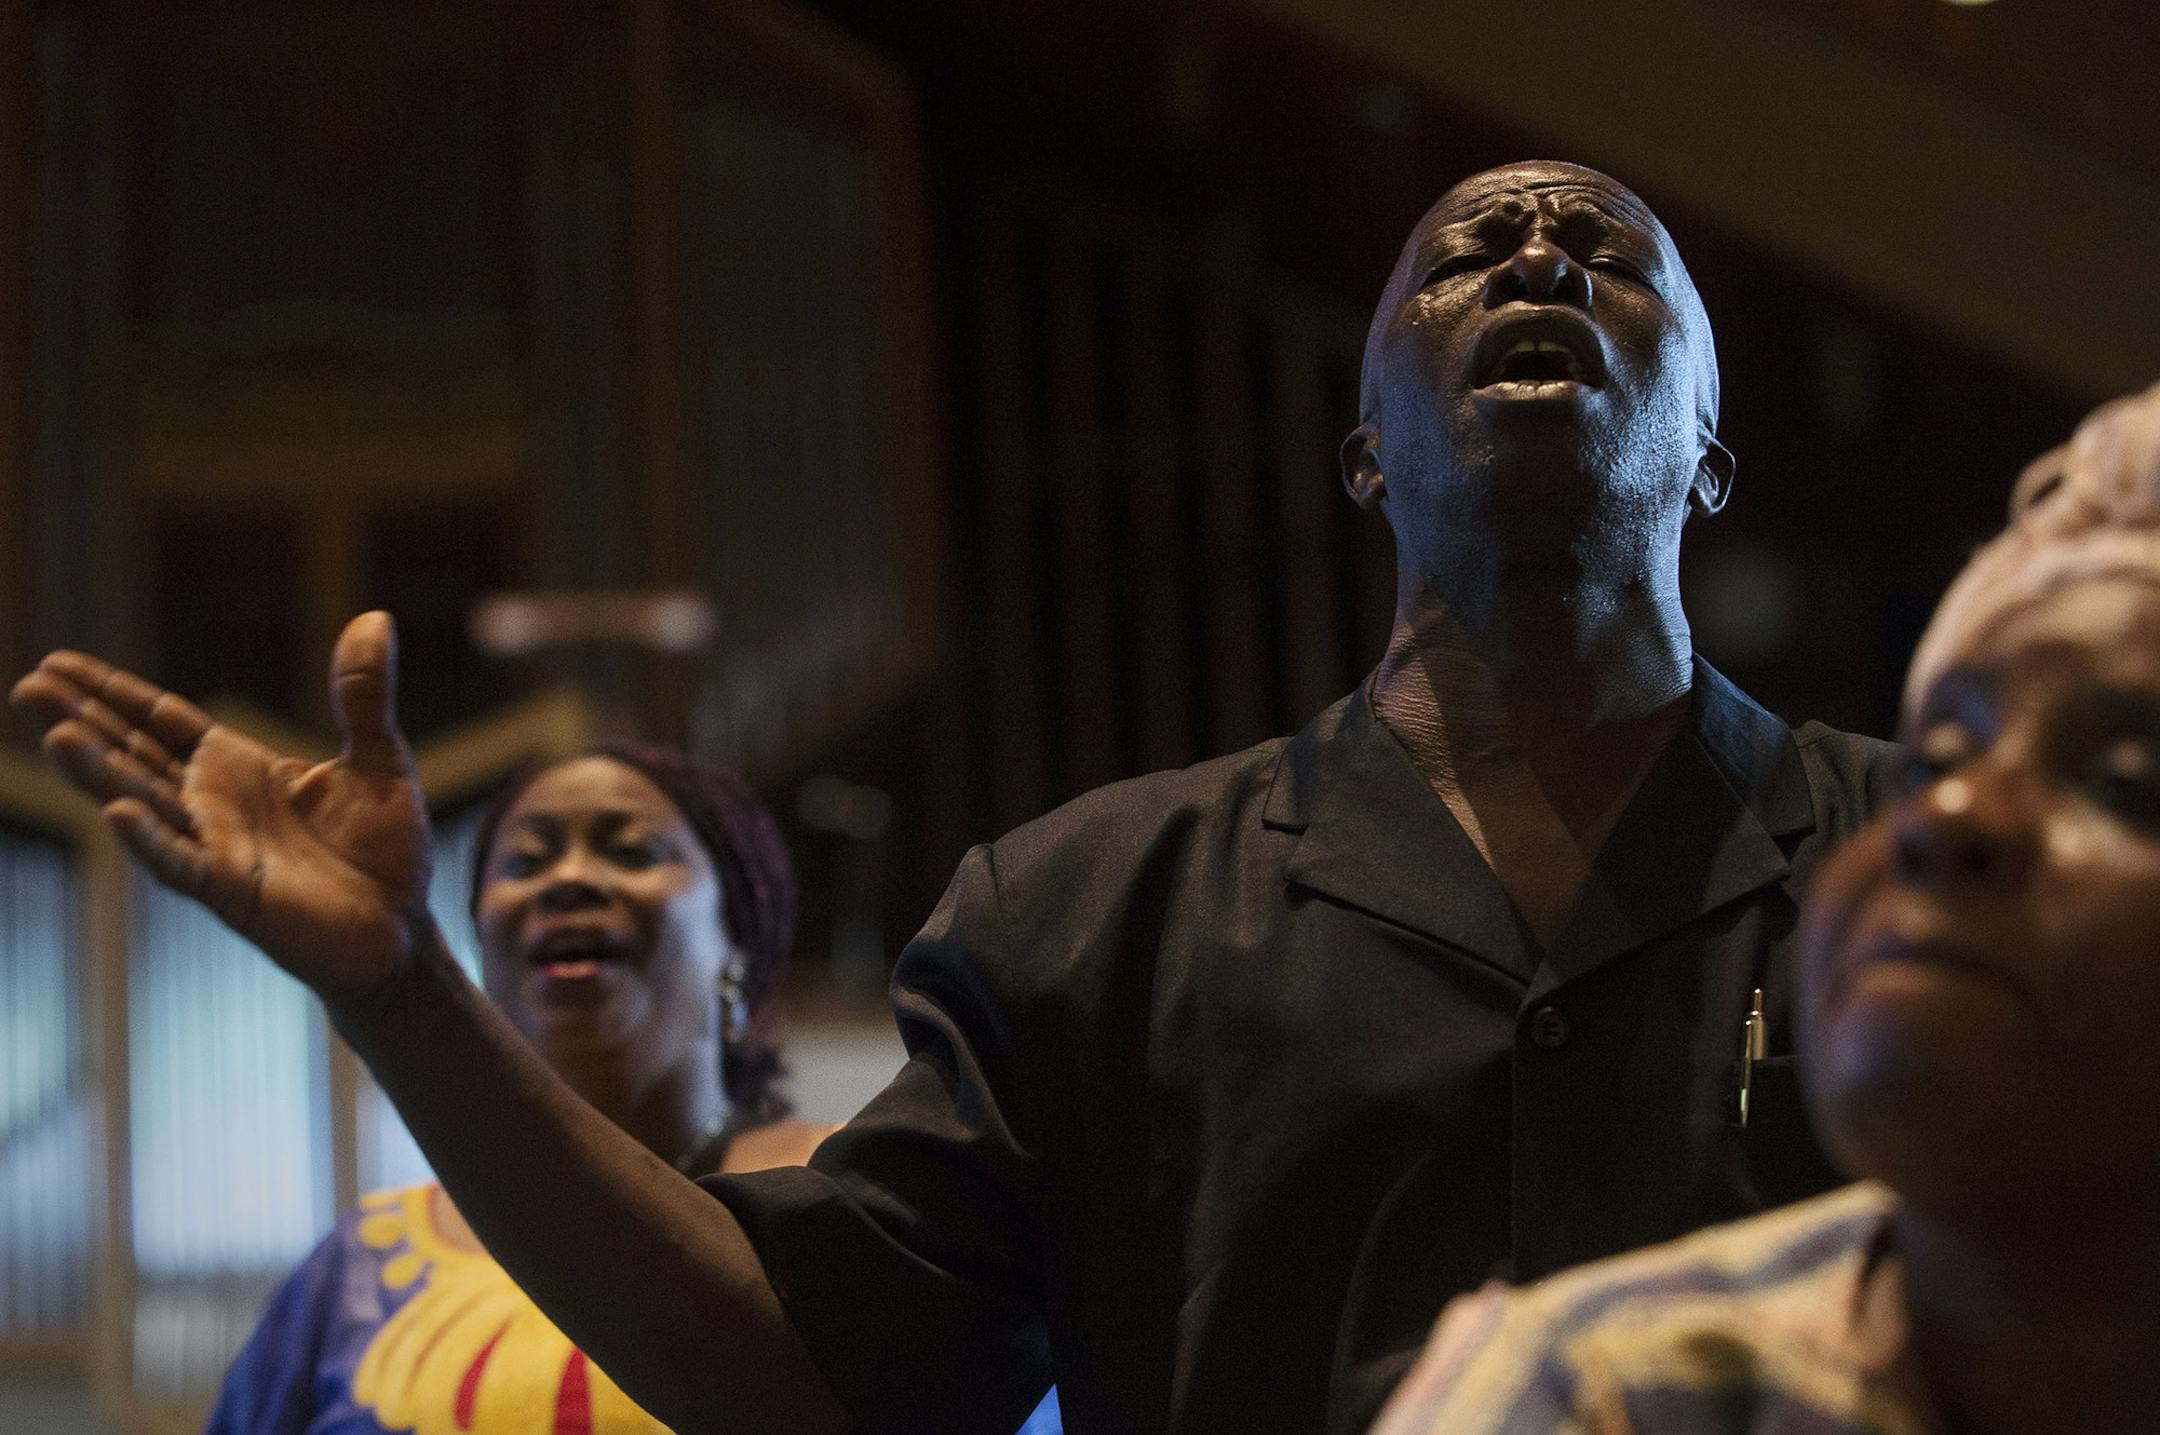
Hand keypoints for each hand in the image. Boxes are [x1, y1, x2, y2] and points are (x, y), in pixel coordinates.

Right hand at [11, 612, 433, 1001]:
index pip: (161, 723)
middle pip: (133, 755)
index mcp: (238, 769)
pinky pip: (183, 864)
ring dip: (100, 773)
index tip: (60, 663)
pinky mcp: (234, 892)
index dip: (114, 693)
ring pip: (143, 805)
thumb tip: (375, 618)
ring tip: (57, 735)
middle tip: (29, 686)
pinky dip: (151, 840)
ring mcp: (217, 849)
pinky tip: (119, 812)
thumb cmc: (383, 850)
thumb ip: (363, 693)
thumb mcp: (380, 757)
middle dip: (83, 721)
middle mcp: (213, 806)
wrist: (403, 928)